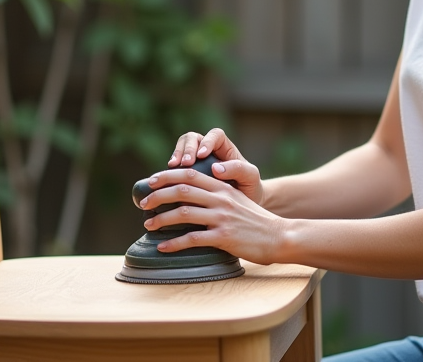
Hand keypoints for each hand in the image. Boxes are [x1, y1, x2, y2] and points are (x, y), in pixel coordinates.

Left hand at [141, 167, 285, 263]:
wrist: (278, 236)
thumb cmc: (256, 221)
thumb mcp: (237, 200)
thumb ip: (217, 196)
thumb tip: (190, 199)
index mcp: (223, 187)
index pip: (190, 175)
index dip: (167, 176)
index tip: (152, 182)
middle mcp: (221, 199)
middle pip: (182, 190)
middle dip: (158, 196)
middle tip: (143, 203)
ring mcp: (222, 217)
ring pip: (183, 213)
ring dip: (161, 219)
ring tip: (148, 225)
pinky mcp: (224, 237)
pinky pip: (193, 239)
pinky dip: (174, 243)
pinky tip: (163, 247)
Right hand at [168, 127, 262, 204]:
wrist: (243, 207)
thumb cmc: (249, 187)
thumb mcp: (250, 177)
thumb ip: (238, 169)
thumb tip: (215, 168)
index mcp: (225, 147)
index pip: (215, 135)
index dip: (207, 141)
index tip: (202, 155)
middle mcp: (208, 150)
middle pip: (193, 138)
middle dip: (187, 148)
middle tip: (185, 163)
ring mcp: (196, 161)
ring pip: (181, 148)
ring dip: (176, 155)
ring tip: (173, 168)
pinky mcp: (187, 174)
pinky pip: (176, 167)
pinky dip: (171, 170)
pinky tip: (169, 180)